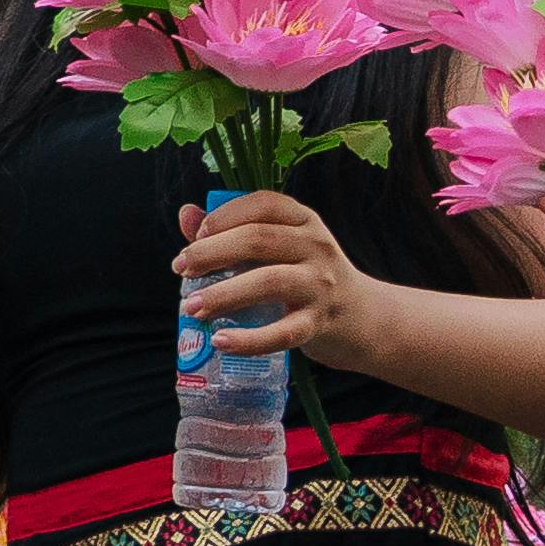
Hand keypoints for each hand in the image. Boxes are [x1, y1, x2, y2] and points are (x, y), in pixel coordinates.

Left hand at [174, 190, 377, 363]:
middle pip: (258, 240)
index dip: (223, 216)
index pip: (262, 204)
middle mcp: (316, 246)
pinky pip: (281, 332)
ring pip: (268, 282)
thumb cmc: (309, 277)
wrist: (363, 318)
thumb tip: (186, 214)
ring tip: (191, 307)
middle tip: (181, 268)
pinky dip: (248, 339)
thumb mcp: (281, 247)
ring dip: (223, 294)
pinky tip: (221, 340)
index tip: (195, 236)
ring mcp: (320, 285)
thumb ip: (233, 230)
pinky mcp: (319, 323)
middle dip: (211, 253)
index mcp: (304, 220)